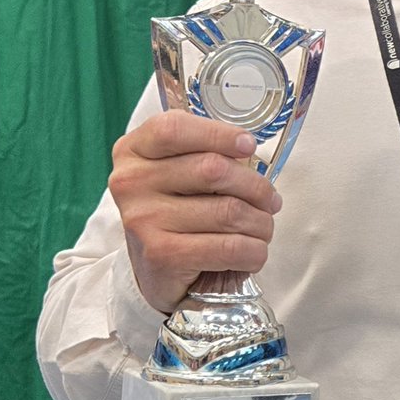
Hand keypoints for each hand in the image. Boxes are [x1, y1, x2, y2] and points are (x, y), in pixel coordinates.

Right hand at [108, 110, 281, 313]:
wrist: (155, 271)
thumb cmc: (179, 210)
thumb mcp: (182, 171)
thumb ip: (208, 153)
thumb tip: (251, 153)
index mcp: (133, 151)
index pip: (174, 128)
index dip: (219, 134)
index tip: (249, 146)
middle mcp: (130, 183)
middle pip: (213, 169)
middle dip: (257, 187)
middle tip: (270, 201)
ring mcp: (142, 220)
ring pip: (229, 211)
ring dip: (261, 222)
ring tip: (262, 227)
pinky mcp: (161, 255)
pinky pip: (230, 247)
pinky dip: (254, 251)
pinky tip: (252, 252)